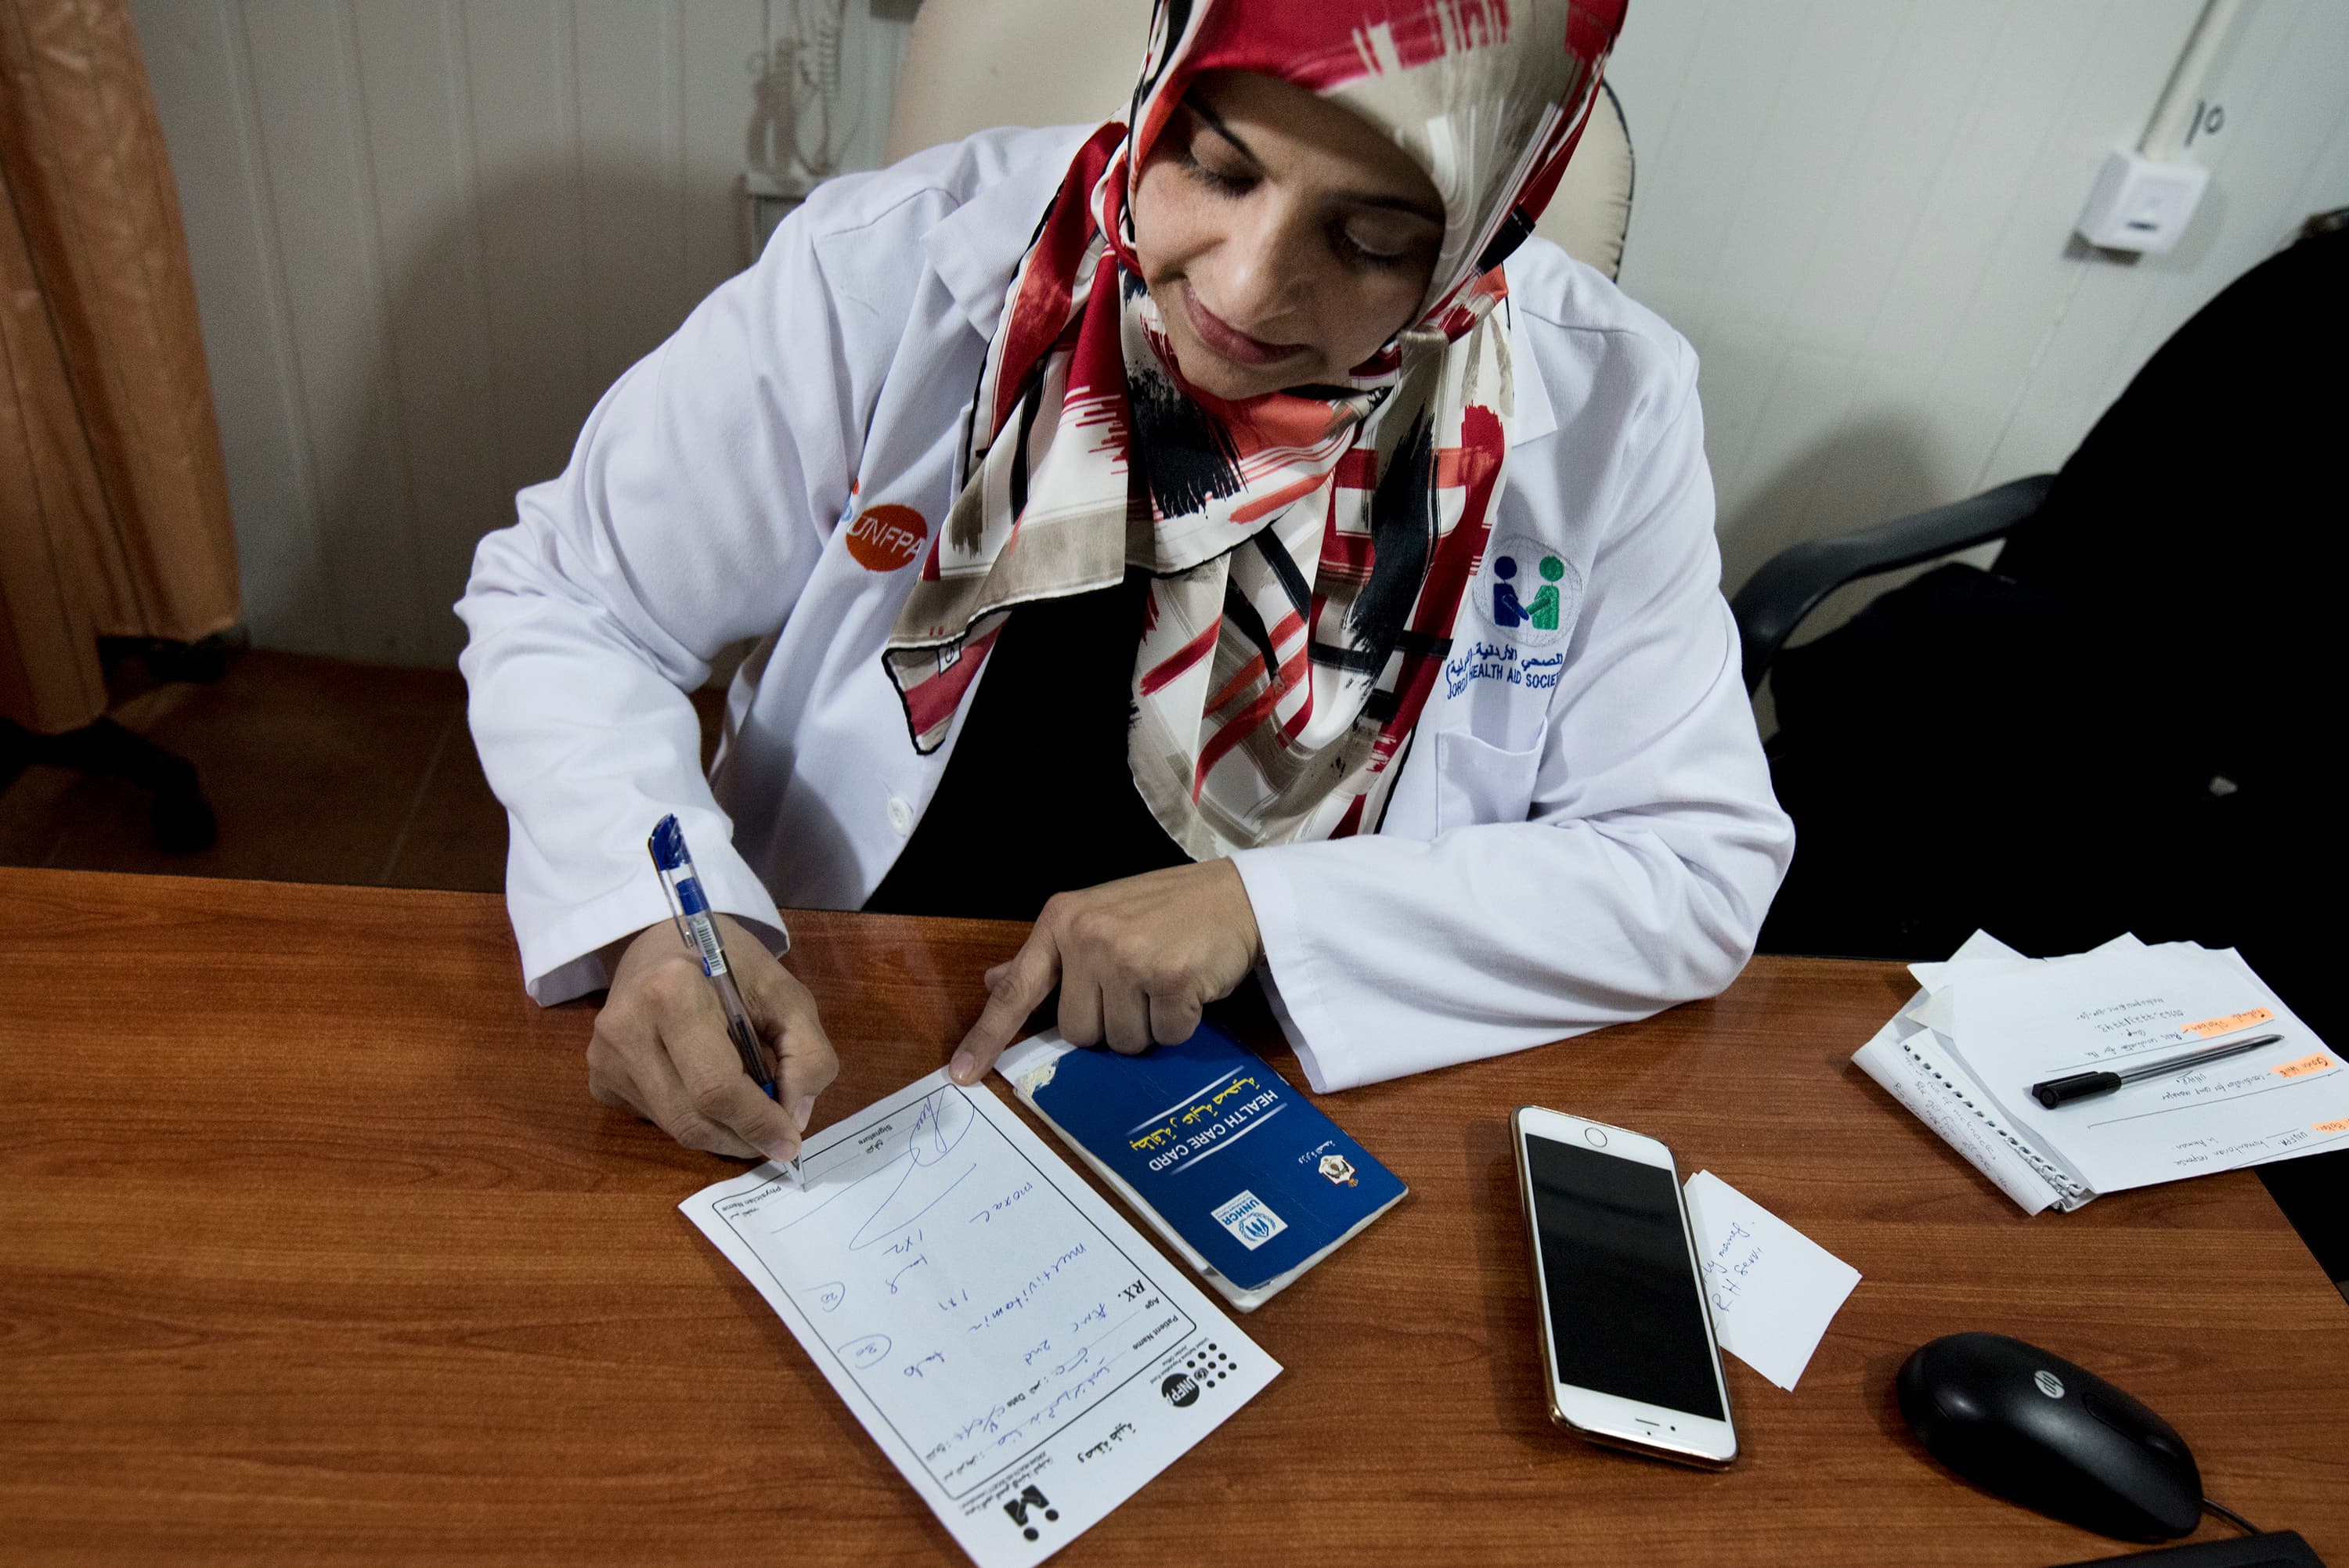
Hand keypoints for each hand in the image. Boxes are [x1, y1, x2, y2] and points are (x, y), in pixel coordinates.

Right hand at [589, 914, 838, 1160]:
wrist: (665, 946)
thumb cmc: (730, 966)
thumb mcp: (785, 993)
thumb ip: (806, 1052)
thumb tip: (794, 1116)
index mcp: (671, 993)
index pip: (715, 1087)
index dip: (757, 1123)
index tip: (790, 1141)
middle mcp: (626, 1027)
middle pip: (692, 1117)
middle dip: (743, 1137)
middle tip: (776, 1136)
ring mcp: (605, 1057)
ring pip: (675, 1127)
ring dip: (722, 1134)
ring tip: (751, 1112)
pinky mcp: (600, 1079)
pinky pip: (657, 1120)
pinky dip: (695, 1120)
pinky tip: (709, 1093)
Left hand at [949, 859, 1262, 1084]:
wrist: (1235, 895)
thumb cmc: (1164, 910)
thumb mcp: (1095, 917)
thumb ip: (1048, 956)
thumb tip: (993, 981)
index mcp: (1062, 921)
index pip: (1016, 991)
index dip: (987, 1037)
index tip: (961, 1075)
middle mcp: (1088, 938)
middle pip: (1078, 1032)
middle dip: (1111, 1023)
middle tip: (1137, 985)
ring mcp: (1128, 958)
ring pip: (1122, 1042)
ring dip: (1148, 1026)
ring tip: (1164, 983)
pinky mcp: (1170, 979)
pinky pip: (1166, 1036)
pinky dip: (1182, 1023)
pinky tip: (1190, 986)